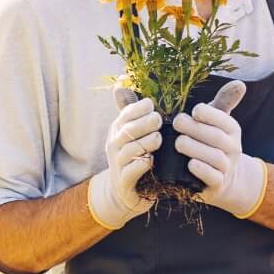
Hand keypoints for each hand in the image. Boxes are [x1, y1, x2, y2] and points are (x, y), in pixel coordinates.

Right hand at [87, 85, 162, 228]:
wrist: (125, 193)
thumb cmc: (135, 157)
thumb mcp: (132, 132)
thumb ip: (130, 108)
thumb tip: (121, 80)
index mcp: (118, 130)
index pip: (125, 115)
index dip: (138, 108)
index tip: (152, 105)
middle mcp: (114, 146)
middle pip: (127, 130)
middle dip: (143, 123)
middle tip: (158, 120)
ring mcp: (117, 165)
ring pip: (129, 150)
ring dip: (145, 143)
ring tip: (158, 140)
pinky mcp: (124, 182)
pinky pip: (131, 171)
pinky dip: (142, 165)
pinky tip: (152, 161)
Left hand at [171, 81, 267, 218]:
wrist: (223, 178)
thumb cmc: (212, 143)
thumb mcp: (217, 122)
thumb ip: (223, 103)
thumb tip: (239, 83)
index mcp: (232, 130)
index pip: (223, 119)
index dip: (208, 114)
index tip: (193, 111)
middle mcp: (233, 148)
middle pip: (216, 137)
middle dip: (195, 129)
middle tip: (176, 123)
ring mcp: (226, 167)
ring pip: (214, 157)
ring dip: (194, 148)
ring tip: (178, 143)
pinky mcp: (218, 184)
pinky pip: (212, 177)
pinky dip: (201, 170)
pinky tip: (190, 163)